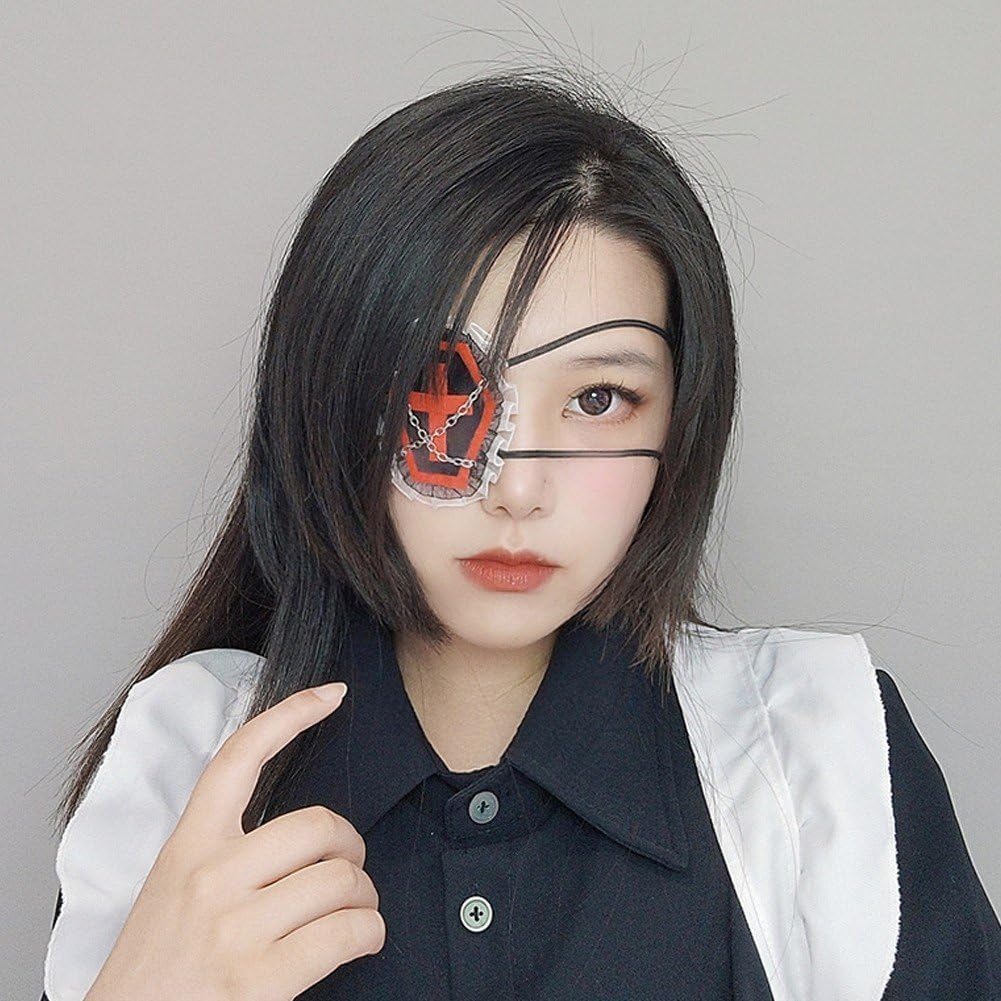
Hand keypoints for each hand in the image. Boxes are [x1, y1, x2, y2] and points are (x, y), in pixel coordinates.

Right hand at [84, 681, 383, 1000]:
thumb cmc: (154, 969)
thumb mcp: (173, 891)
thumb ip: (223, 854)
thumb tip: (299, 838)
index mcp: (188, 848)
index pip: (239, 759)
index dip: (291, 715)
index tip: (329, 695)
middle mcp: (210, 877)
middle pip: (319, 824)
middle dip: (350, 847)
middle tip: (348, 868)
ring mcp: (235, 928)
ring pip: (341, 879)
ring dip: (364, 897)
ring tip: (354, 911)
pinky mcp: (259, 978)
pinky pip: (346, 932)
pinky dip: (369, 933)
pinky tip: (361, 938)